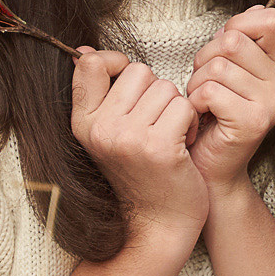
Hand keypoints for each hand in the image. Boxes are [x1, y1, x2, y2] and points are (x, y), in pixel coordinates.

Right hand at [70, 49, 208, 244]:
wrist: (158, 224)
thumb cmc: (141, 173)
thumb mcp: (108, 134)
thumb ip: (98, 95)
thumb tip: (84, 52)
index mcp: (82, 123)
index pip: (90, 64)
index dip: (117, 62)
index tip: (133, 86)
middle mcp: (100, 129)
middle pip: (138, 71)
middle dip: (156, 91)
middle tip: (157, 123)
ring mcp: (128, 139)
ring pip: (166, 88)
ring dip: (177, 108)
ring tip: (171, 136)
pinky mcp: (158, 148)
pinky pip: (184, 107)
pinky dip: (192, 123)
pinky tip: (184, 145)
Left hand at [185, 6, 274, 195]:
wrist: (210, 168)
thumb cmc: (213, 115)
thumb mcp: (229, 70)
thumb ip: (242, 40)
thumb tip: (256, 9)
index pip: (270, 19)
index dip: (238, 25)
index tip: (223, 51)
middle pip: (234, 40)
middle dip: (205, 58)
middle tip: (205, 84)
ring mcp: (273, 103)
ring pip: (217, 66)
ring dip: (197, 83)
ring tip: (202, 103)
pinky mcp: (255, 121)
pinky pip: (211, 91)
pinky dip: (196, 101)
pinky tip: (202, 116)